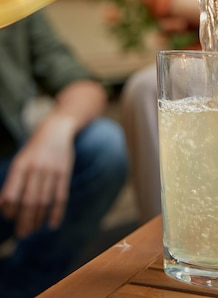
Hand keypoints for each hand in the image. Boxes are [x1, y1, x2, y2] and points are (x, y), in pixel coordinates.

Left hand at [0, 115, 75, 237]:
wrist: (56, 130)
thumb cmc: (34, 151)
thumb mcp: (20, 161)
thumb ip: (12, 182)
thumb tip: (2, 206)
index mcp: (20, 165)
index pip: (11, 193)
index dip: (9, 210)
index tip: (9, 218)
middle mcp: (35, 167)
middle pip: (29, 200)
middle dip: (24, 220)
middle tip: (22, 234)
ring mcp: (51, 170)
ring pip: (44, 200)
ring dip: (38, 218)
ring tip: (33, 229)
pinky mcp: (64, 172)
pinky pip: (61, 196)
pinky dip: (57, 212)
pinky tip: (53, 224)